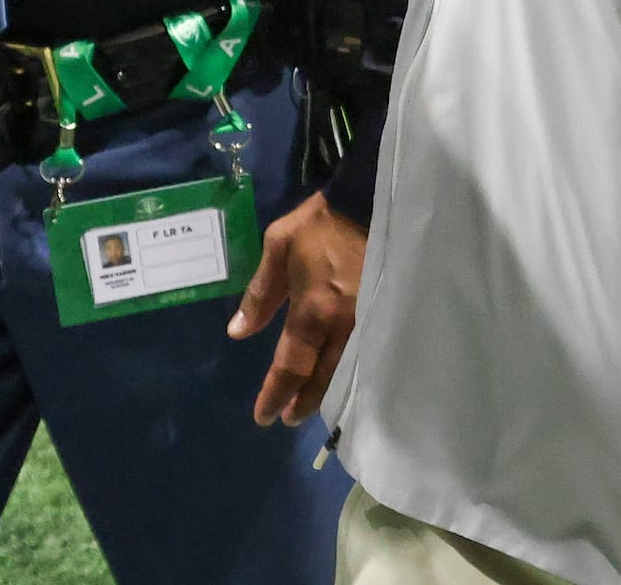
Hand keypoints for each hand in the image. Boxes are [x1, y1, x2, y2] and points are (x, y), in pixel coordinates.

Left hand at [227, 192, 363, 427]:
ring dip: (325, 393)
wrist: (370, 202)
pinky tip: (341, 379)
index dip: (276, 394)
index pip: (290, 366)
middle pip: (321, 378)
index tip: (264, 417)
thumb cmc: (319, 224)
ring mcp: (367, 324)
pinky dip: (348, 374)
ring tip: (309, 405)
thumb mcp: (278, 248)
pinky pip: (363, 356)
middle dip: (302, 402)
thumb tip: (237, 332)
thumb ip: (259, 294)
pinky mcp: (383, 315)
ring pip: (344, 372)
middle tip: (287, 418)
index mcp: (312, 310)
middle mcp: (341, 326)